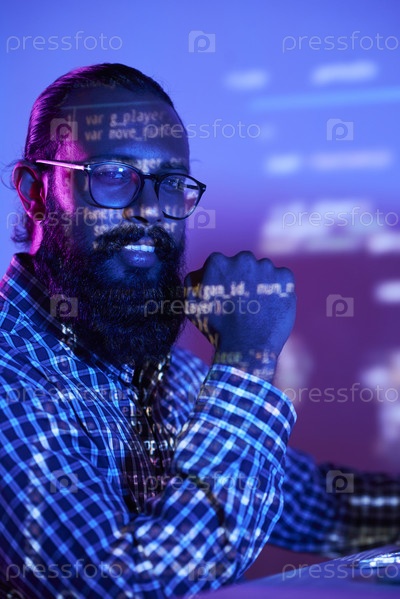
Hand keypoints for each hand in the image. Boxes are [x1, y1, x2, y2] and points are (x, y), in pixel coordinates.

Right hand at [184, 252, 295, 379]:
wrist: (246, 347)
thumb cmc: (216, 329)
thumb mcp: (192, 306)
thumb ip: (192, 283)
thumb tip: (198, 273)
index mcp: (217, 262)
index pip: (221, 264)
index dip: (224, 281)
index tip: (227, 297)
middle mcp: (242, 258)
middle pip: (243, 264)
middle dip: (243, 279)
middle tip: (243, 303)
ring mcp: (266, 267)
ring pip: (263, 271)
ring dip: (261, 283)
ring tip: (258, 308)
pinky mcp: (284, 278)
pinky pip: (282, 278)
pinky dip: (279, 289)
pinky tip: (271, 306)